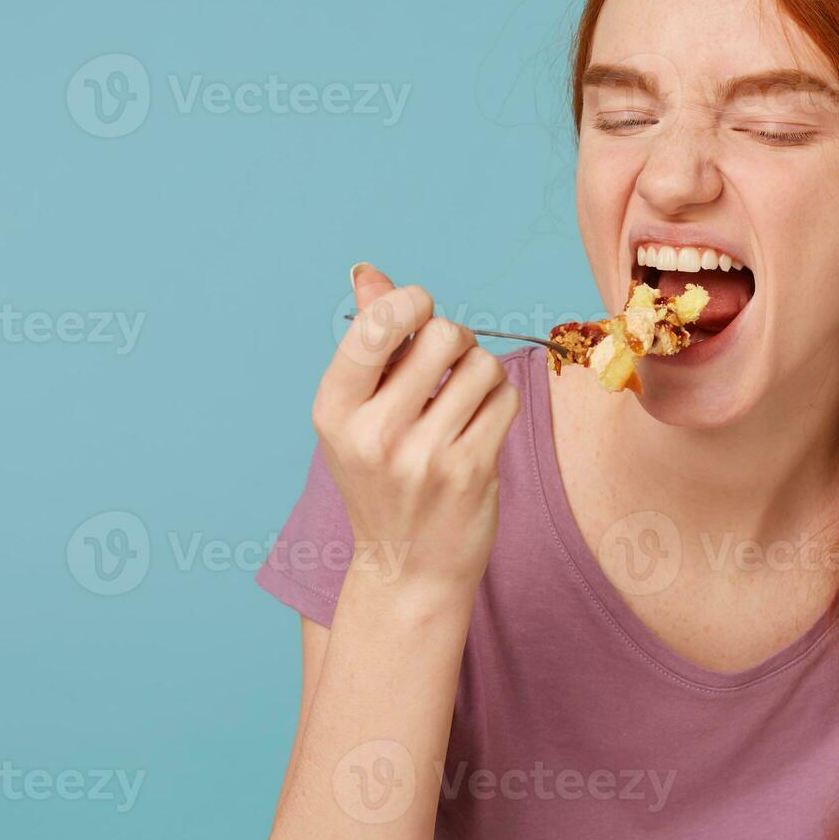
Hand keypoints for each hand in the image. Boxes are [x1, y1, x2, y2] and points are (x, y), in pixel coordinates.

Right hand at [311, 262, 519, 594]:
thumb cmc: (383, 478)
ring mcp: (422, 456)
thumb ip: (369, 340)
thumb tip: (368, 271)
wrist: (407, 568)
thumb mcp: (357, 414)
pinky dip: (500, 400)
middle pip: (441, 334)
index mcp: (333, 411)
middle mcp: (373, 434)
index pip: (376, 327)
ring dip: (481, 371)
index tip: (420, 308)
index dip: (410, 302)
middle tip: (448, 363)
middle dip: (454, 338)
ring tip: (464, 398)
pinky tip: (481, 423)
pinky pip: (505, 398)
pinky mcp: (470, 471)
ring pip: (481, 365)